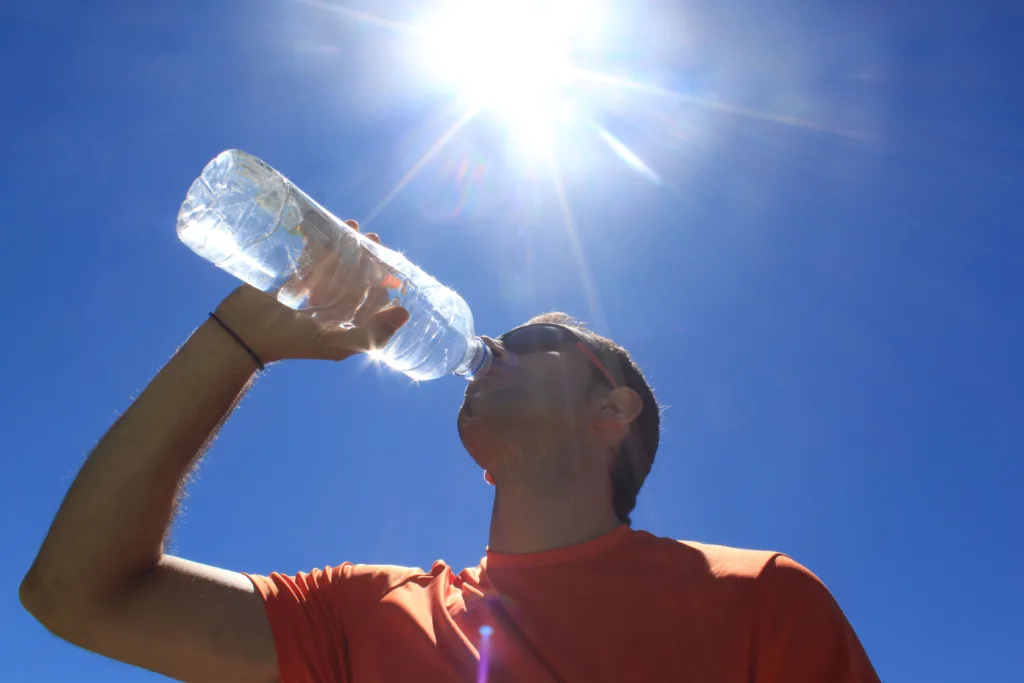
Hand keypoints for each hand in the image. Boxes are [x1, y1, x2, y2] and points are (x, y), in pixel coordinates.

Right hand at [213, 220, 409, 363]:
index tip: (388, 261)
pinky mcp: (290, 284)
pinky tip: (324, 229)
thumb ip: (371, 333)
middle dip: (365, 259)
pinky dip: (318, 246)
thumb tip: (406, 313)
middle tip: (371, 236)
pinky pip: (309, 262)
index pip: (370, 303)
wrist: (240, 334)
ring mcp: (309, 297)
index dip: (382, 282)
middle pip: (354, 282)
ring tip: (351, 225)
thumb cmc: (289, 342)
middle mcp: (329, 313)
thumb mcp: (335, 343)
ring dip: (344, 248)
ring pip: (333, 269)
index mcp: (343, 328)